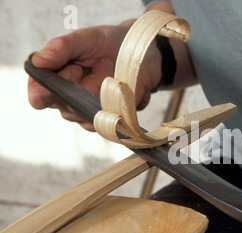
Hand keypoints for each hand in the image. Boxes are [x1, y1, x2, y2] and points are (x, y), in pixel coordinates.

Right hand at [27, 22, 151, 131]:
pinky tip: (119, 82)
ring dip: (103, 84)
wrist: (138, 52)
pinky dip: (118, 94)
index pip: (39, 97)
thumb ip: (60, 48)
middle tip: (91, 64)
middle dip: (83, 82)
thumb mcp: (82, 39)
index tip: (71, 70)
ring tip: (107, 66)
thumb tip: (38, 61)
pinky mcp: (111, 119)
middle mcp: (68, 102)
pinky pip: (111, 115)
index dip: (47, 90)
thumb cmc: (105, 44)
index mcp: (53, 82)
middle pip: (67, 106)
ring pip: (91, 110)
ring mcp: (89, 113)